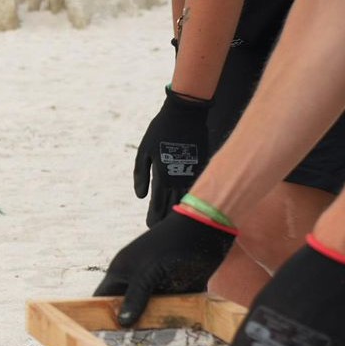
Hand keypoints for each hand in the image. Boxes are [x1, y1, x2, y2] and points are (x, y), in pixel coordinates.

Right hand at [94, 206, 237, 325]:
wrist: (207, 228)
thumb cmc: (170, 245)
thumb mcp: (148, 272)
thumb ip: (135, 297)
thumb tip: (123, 323)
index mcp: (122, 273)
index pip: (103, 298)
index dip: (99, 316)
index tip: (101, 338)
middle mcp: (138, 281)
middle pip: (128, 308)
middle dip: (129, 326)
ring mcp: (159, 285)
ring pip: (152, 311)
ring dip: (155, 325)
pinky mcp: (181, 289)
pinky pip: (175, 308)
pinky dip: (177, 319)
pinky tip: (178, 335)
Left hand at [134, 88, 210, 226]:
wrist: (186, 113)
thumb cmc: (160, 130)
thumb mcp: (143, 151)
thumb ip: (141, 174)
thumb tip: (140, 197)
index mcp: (162, 176)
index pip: (158, 205)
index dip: (154, 219)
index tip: (151, 228)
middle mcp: (179, 178)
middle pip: (174, 208)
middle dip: (168, 220)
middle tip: (163, 232)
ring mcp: (194, 173)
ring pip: (189, 201)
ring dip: (183, 212)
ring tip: (179, 224)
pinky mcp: (204, 166)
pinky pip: (199, 188)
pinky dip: (194, 198)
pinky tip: (193, 206)